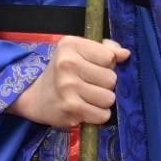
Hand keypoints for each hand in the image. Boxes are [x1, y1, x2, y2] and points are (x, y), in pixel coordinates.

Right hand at [9, 35, 126, 127]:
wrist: (35, 96)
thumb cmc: (64, 71)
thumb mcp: (80, 51)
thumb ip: (105, 49)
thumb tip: (125, 54)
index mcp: (70, 45)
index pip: (109, 57)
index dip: (107, 64)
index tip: (95, 67)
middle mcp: (67, 64)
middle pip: (111, 79)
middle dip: (106, 84)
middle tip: (91, 84)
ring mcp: (68, 88)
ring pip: (109, 98)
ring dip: (103, 100)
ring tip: (89, 97)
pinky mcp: (70, 109)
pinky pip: (102, 115)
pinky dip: (98, 114)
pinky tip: (86, 109)